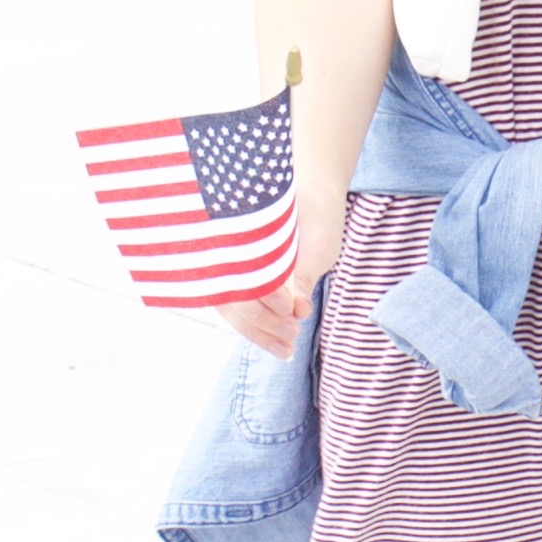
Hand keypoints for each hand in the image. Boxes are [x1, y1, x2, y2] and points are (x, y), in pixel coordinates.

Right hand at [213, 193, 343, 357]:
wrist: (313, 193)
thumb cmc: (314, 213)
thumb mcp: (316, 240)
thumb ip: (303, 274)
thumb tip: (298, 309)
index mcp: (237, 234)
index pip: (239, 276)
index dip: (261, 298)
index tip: (291, 310)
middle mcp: (226, 252)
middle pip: (231, 298)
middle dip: (262, 324)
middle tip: (292, 337)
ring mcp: (230, 267)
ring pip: (234, 308)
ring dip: (259, 332)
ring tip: (288, 348)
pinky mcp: (241, 280)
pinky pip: (241, 308)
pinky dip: (259, 327)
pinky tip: (279, 342)